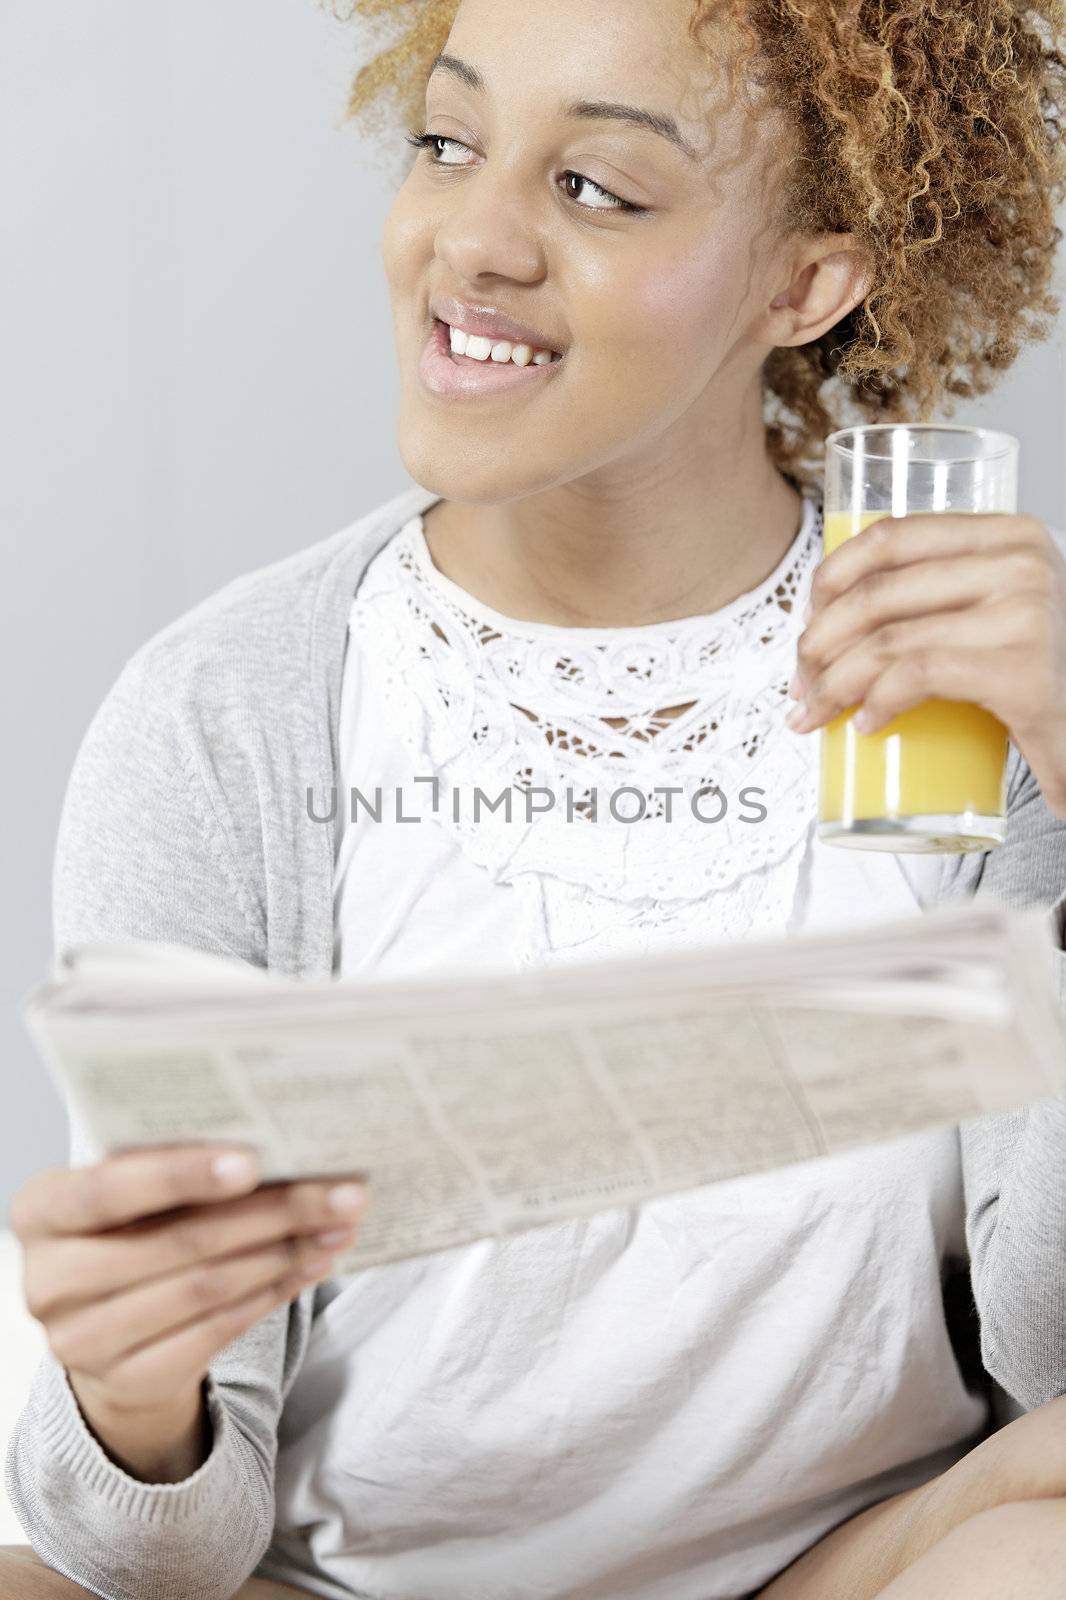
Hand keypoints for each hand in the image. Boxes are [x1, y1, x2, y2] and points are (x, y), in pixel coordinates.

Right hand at [12, 1145, 369, 1423]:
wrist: (107, 1330)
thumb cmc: (128, 1233)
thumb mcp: (131, 1193)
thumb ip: (174, 1165)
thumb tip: (277, 1138)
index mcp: (43, 1211)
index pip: (109, 1189)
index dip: (181, 1175)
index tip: (253, 1161)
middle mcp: (51, 1280)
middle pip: (178, 1242)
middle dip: (272, 1212)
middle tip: (341, 1192)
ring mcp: (84, 1340)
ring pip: (207, 1288)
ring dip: (285, 1252)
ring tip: (338, 1226)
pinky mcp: (129, 1380)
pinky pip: (218, 1329)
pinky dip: (274, 1291)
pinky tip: (311, 1264)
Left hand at [786, 512, 1065, 818]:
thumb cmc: (1045, 673)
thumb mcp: (1001, 608)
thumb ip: (945, 591)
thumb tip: (836, 610)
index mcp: (1009, 535)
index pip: (891, 537)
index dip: (830, 578)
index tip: (806, 620)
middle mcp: (1020, 562)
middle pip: (878, 593)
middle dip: (819, 644)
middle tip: (801, 685)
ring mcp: (1024, 613)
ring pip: (888, 639)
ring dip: (833, 682)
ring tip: (816, 711)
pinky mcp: (1022, 672)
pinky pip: (917, 675)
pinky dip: (877, 701)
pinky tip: (866, 723)